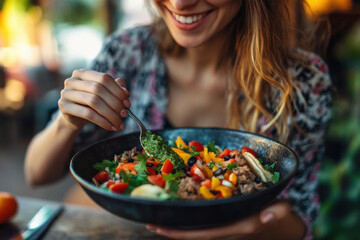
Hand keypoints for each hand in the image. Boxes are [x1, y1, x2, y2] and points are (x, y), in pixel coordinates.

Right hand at [58, 69, 129, 130]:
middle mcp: (72, 80)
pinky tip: (111, 127)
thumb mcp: (104, 95)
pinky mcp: (64, 106)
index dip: (118, 90)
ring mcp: (66, 92)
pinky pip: (87, 114)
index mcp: (84, 73)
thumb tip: (125, 92)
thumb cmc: (91, 104)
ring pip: (94, 102)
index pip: (104, 78)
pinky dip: (102, 121)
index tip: (128, 103)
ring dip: (110, 114)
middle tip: (125, 114)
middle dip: (115, 103)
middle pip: (99, 89)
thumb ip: (115, 89)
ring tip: (119, 123)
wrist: (74, 117)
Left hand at [146, 201, 291, 239]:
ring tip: (153, 216)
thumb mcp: (282, 210)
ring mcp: (220, 224)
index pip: (206, 233)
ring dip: (175, 224)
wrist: (275, 215)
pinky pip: (198, 220)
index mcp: (236, 227)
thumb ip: (278, 211)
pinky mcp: (219, 217)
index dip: (184, 233)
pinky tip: (173, 209)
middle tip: (150, 221)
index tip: (164, 228)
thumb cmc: (276, 210)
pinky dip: (184, 215)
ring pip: (193, 227)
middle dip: (172, 229)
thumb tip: (269, 214)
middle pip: (193, 233)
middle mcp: (225, 228)